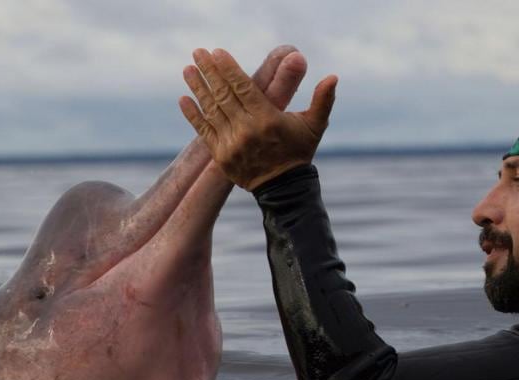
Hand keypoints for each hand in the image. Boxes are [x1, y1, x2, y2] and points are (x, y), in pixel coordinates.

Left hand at [179, 48, 336, 190]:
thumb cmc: (299, 151)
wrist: (284, 188)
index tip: (217, 52)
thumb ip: (323, 100)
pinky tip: (184, 99)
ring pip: (211, 110)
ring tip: (188, 70)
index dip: (228, 68)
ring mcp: (232, 144)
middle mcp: (247, 130)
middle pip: (223, 94)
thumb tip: (334, 77)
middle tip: (198, 53)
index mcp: (267, 119)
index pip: (242, 87)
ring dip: (198, 88)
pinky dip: (194, 115)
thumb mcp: (315, 125)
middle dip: (209, 72)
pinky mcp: (221, 156)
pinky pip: (204, 131)